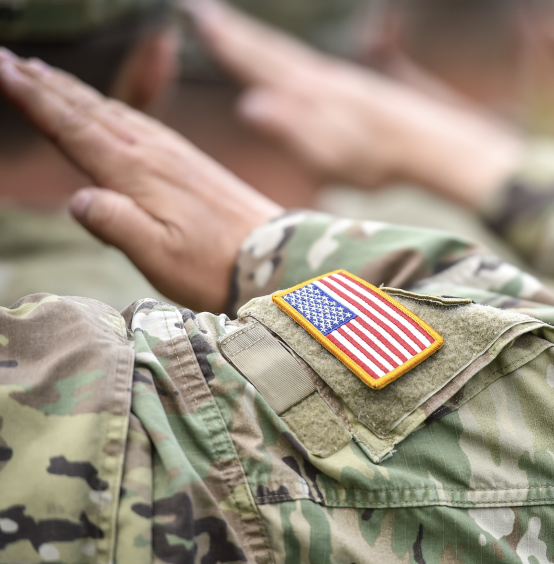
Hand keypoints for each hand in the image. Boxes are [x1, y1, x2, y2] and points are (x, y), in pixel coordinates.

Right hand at [0, 48, 282, 311]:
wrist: (276, 257)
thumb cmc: (215, 266)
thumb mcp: (160, 256)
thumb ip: (117, 226)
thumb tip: (77, 199)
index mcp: (137, 172)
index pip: (73, 127)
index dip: (33, 99)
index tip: (0, 69)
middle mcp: (153, 153)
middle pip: (87, 109)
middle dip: (43, 83)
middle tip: (6, 58)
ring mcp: (174, 153)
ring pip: (112, 110)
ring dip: (73, 90)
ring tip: (41, 73)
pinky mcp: (189, 161)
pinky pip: (140, 120)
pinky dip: (111, 106)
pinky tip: (106, 107)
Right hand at [184, 0, 521, 208]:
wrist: (433, 146)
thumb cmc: (381, 158)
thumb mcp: (331, 154)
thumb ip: (291, 129)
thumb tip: (250, 104)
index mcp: (309, 94)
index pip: (258, 63)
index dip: (227, 44)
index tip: (197, 18)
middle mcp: (322, 79)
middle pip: (271, 50)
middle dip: (235, 32)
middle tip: (202, 10)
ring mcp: (342, 81)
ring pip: (291, 56)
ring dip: (261, 41)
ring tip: (238, 29)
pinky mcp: (358, 90)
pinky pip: (311, 66)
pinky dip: (291, 58)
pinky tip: (294, 65)